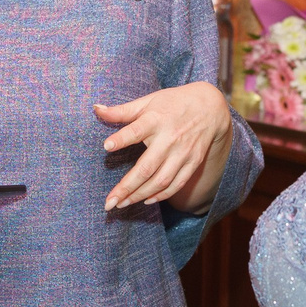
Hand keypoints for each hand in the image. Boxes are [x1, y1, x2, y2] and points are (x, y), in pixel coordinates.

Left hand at [96, 82, 232, 209]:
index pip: (136, 130)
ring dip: (140, 195)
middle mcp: (170, 138)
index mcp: (156, 119)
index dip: (122, 138)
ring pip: (161, 180)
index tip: (106, 146)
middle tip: (109, 202)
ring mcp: (183, 153)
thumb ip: (122, 110)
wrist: (210, 107)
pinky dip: (162, 195)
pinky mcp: (193, 162)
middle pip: (147, 167)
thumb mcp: (148, 101)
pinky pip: (176, 184)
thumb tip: (96, 109)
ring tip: (122, 204)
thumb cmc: (172, 103)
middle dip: (127, 186)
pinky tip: (146, 200)